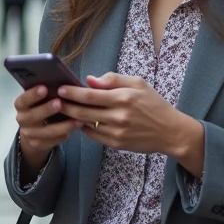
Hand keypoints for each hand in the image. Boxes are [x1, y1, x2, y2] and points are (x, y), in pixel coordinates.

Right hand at [14, 85, 77, 175]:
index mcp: (21, 105)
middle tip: (59, 103)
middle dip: (46, 109)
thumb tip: (62, 76)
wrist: (35, 131)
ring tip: (78, 120)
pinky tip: (76, 128)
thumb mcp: (40, 99)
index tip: (44, 88)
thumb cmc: (42, 107)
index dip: (32, 95)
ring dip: (63, 126)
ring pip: (46, 131)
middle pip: (33, 116)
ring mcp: (29, 134)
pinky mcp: (38, 145)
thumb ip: (47, 90)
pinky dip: (65, 134)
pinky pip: (53, 141)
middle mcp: (22, 119)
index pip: (23, 100)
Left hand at [58, 73, 196, 157]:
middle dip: (66, 106)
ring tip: (62, 111)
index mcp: (123, 98)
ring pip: (86, 125)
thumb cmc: (154, 104)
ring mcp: (117, 132)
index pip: (90, 95)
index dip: (72, 92)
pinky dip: (84, 129)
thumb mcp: (139, 84)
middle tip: (54, 101)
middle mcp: (119, 116)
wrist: (170, 131)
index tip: (60, 89)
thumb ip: (114, 79)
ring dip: (72, 118)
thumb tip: (90, 80)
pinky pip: (94, 136)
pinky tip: (79, 122)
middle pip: (83, 112)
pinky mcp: (117, 144)